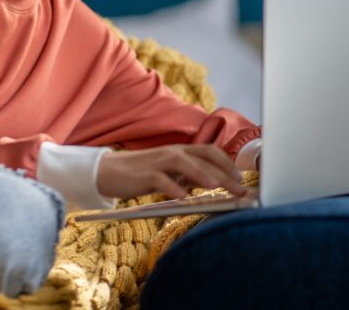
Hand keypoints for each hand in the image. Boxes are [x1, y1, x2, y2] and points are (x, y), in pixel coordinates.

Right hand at [96, 144, 246, 200]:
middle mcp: (171, 153)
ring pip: (184, 163)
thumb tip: (214, 181)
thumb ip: (189, 175)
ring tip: (216, 186)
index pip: (209, 151)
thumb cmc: (141, 174)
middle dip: (223, 173)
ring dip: (201, 174)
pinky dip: (172, 187)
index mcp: (179, 151)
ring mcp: (157, 162)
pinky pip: (160, 179)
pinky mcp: (143, 174)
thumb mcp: (170, 173)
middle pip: (202, 157)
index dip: (227, 163)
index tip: (240, 178)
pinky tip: (182, 197)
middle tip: (239, 189)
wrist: (108, 172)